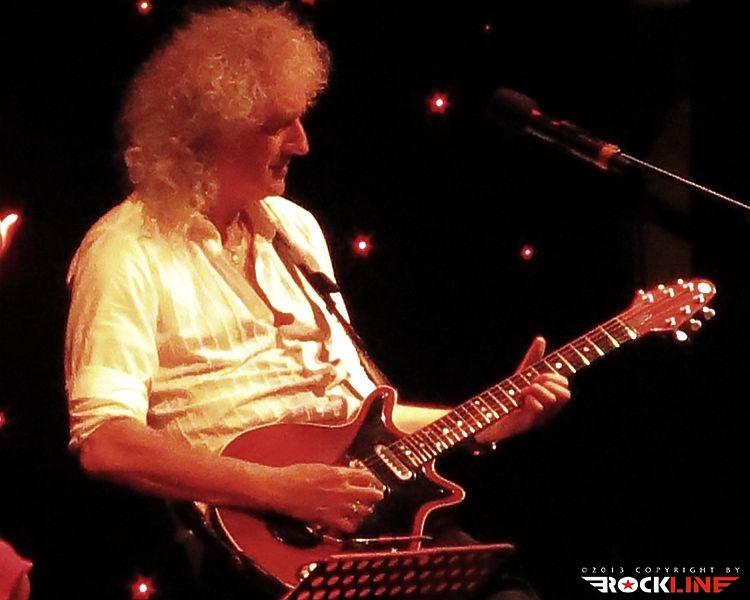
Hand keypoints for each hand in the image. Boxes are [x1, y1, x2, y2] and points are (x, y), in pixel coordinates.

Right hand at [271, 463, 385, 533]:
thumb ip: (335, 470)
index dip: (373, 480)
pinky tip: (350, 523)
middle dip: (376, 495)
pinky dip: (351, 525)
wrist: (282, 489)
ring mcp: (337, 506)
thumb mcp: (319, 466)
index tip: (374, 482)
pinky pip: (349, 526)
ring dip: (366, 510)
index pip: (366, 476)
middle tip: (377, 496)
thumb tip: (343, 472)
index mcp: (340, 474)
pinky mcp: (328, 519)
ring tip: (365, 510)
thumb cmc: (295, 476)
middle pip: (371, 494)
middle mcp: (342, 490)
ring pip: (363, 511)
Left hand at [475, 336, 570, 443]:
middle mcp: (548, 411)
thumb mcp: (523, 374)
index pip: (565, 386)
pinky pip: (538, 408)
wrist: (489, 415)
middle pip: (565, 394)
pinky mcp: (528, 424)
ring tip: (521, 393)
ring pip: (551, 398)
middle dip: (548, 382)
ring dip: (535, 389)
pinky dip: (529, 400)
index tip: (538, 376)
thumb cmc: (508, 396)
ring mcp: (540, 419)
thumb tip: (541, 339)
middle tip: (530, 383)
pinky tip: (519, 402)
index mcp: (550, 400)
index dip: (555, 377)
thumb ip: (533, 358)